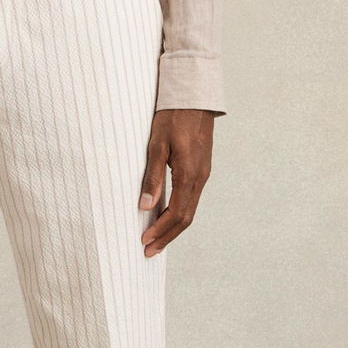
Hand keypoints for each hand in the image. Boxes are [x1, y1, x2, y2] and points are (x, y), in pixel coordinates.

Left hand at [138, 109, 216, 256]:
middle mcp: (200, 178)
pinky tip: (166, 218)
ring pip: (190, 210)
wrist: (194, 95)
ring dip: (172, 228)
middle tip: (148, 251)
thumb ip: (152, 177)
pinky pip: (191, 199)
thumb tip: (145, 206)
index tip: (145, 242)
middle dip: (167, 237)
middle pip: (186, 218)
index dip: (161, 231)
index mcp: (189, 173)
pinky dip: (178, 214)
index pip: (177, 213)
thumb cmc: (172, 116)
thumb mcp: (156, 145)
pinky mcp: (201, 169)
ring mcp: (203, 174)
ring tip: (156, 240)